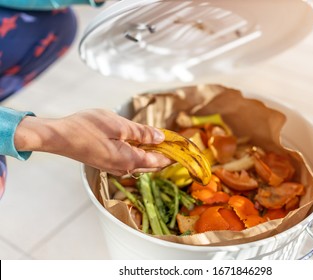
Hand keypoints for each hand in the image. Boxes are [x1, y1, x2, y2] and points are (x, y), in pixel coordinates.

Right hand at [14, 109, 171, 175]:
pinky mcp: (106, 162)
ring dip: (152, 154)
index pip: (160, 161)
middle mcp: (123, 168)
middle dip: (165, 154)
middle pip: (152, 165)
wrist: (58, 137)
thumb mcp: (119, 125)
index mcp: (129, 160)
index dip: (173, 153)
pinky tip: (139, 143)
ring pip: (141, 163)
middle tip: (174, 142)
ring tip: (160, 140)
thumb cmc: (86, 128)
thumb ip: (142, 133)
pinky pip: (130, 161)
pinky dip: (140, 153)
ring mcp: (114, 167)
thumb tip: (161, 138)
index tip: (184, 145)